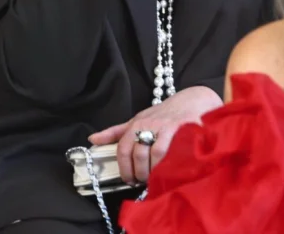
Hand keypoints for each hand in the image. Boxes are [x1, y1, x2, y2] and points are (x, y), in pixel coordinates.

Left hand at [88, 86, 221, 184]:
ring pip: (154, 155)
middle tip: (143, 181)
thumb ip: (116, 132)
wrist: (191, 101)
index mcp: (135, 124)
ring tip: (155, 179)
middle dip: (138, 173)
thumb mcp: (137, 120)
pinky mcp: (182, 131)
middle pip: (138, 155)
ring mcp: (165, 128)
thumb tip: (92, 139)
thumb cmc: (162, 114)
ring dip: (153, 172)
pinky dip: (167, 165)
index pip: (123, 149)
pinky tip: (168, 171)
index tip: (128, 180)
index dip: (124, 168)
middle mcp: (148, 125)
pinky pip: (171, 152)